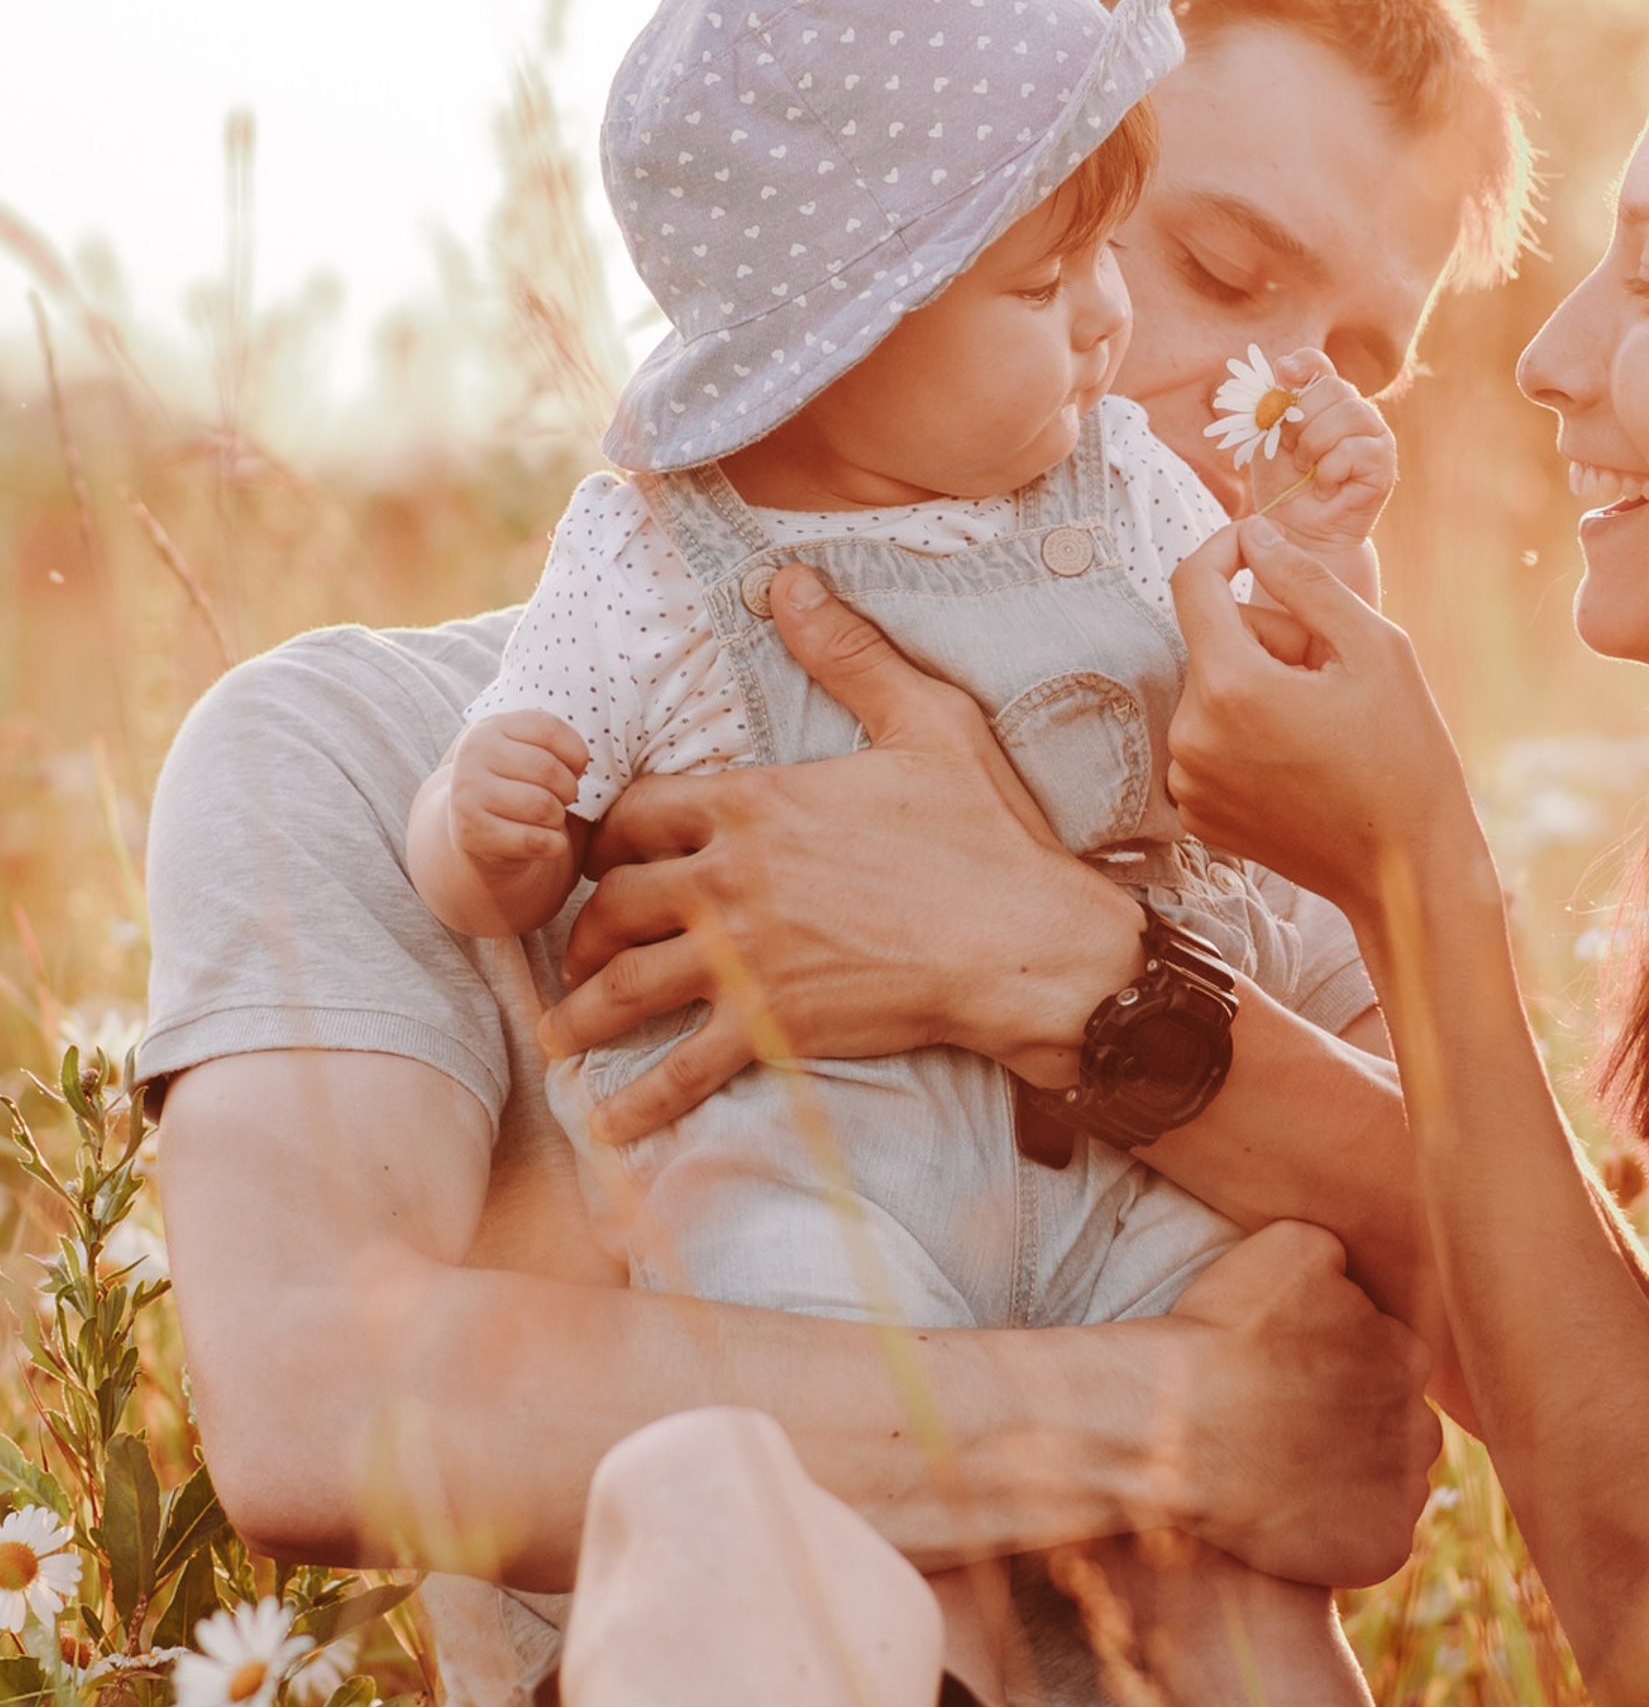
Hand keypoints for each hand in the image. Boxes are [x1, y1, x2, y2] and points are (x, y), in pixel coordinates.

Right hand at [448, 712, 587, 877]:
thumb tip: (613, 710)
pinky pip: (535, 841)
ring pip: (543, 807)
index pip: (550, 729)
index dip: (576, 754)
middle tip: (562, 799)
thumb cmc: (522, 786)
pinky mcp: (472, 833)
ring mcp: (466, 794)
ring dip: (557, 820)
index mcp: (492, 726)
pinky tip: (545, 842)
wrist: (479, 833)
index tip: (575, 769)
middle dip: (569, 791)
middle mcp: (473, 755)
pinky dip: (552, 846)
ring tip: (548, 819)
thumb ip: (556, 738)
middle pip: (548, 770)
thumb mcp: (529, 751)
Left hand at [539, 566, 1142, 1140]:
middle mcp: (730, 878)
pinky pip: (680, 1068)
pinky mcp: (770, 1026)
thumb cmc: (987, 834)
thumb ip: (849, 653)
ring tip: (561, 1035)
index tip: (609, 856)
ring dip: (582, 1011)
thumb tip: (790, 581)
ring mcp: (744, 957)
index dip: (612, 835)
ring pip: (623, 983)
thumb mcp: (927, 721)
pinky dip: (637, 1101)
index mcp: (757, 804)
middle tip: (585, 946)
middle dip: (588, 924)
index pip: (638, 812)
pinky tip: (608, 1124)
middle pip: (613, 898)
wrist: (1029, 943)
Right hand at [1160, 1222, 1437, 1586]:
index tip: (1295, 1378)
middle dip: (1357, 1422)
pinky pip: (1375, 1541)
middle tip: (1290, 1427)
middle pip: (1400, 1422)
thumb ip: (1340, 1258)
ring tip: (1287, 1472)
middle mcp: (1422, 1421)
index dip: (1342, 1367)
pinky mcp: (1382, 1549)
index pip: (1393, 1357)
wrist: (1176, 1429)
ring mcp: (1405, 1492)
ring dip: (1356, 1476)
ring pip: (1392, 1480)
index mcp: (1408, 1352)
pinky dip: (1342, 1534)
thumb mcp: (1290, 1249)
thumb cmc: (1220, 1333)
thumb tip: (1353, 1275)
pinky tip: (1289, 1516)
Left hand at [1165, 520, 1481, 920]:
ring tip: (1320, 722)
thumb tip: (1254, 534)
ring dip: (1258, 686)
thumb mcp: (1374, 646)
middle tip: (1332, 673)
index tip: (1260, 543)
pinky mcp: (1195, 811)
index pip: (1193, 582)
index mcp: (1230, 686)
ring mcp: (1188, 780)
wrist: (1405, 868)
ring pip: (1213, 689)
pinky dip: (1247, 733)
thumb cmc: (1404, 754)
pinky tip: (1300, 759)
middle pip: (1213, 640)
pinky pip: (1210, 737)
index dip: (1226, 548)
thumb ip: (1305, 580)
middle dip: (1268, 638)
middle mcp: (1191, 734)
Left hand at [1242, 350, 1395, 555]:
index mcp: (1324, 401)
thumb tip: (1280, 370)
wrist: (1296, 533)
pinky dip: (1329, 470)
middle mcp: (1353, 412)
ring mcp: (1374, 436)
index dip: (1302, 363)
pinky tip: (1324, 487)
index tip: (1283, 375)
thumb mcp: (1266, 440)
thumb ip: (1271, 405)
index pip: (1318, 363)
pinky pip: (1355, 449)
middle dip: (1301, 419)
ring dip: (1314, 444)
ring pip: (1349, 413)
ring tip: (1306, 470)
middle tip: (1290, 450)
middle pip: (1333, 386)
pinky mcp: (1384, 464)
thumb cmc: (1282, 486)